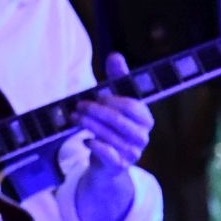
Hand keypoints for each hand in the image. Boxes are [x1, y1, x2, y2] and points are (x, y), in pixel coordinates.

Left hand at [73, 53, 153, 171]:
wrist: (108, 160)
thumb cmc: (113, 124)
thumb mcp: (115, 100)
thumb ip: (117, 78)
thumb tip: (115, 54)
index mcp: (145, 119)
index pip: (132, 106)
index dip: (113, 100)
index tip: (97, 97)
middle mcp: (142, 136)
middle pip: (119, 121)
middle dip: (97, 111)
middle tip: (79, 105)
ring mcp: (133, 152)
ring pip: (111, 136)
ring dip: (90, 125)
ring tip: (75, 117)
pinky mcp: (120, 165)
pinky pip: (109, 155)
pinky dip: (96, 146)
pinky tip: (86, 140)